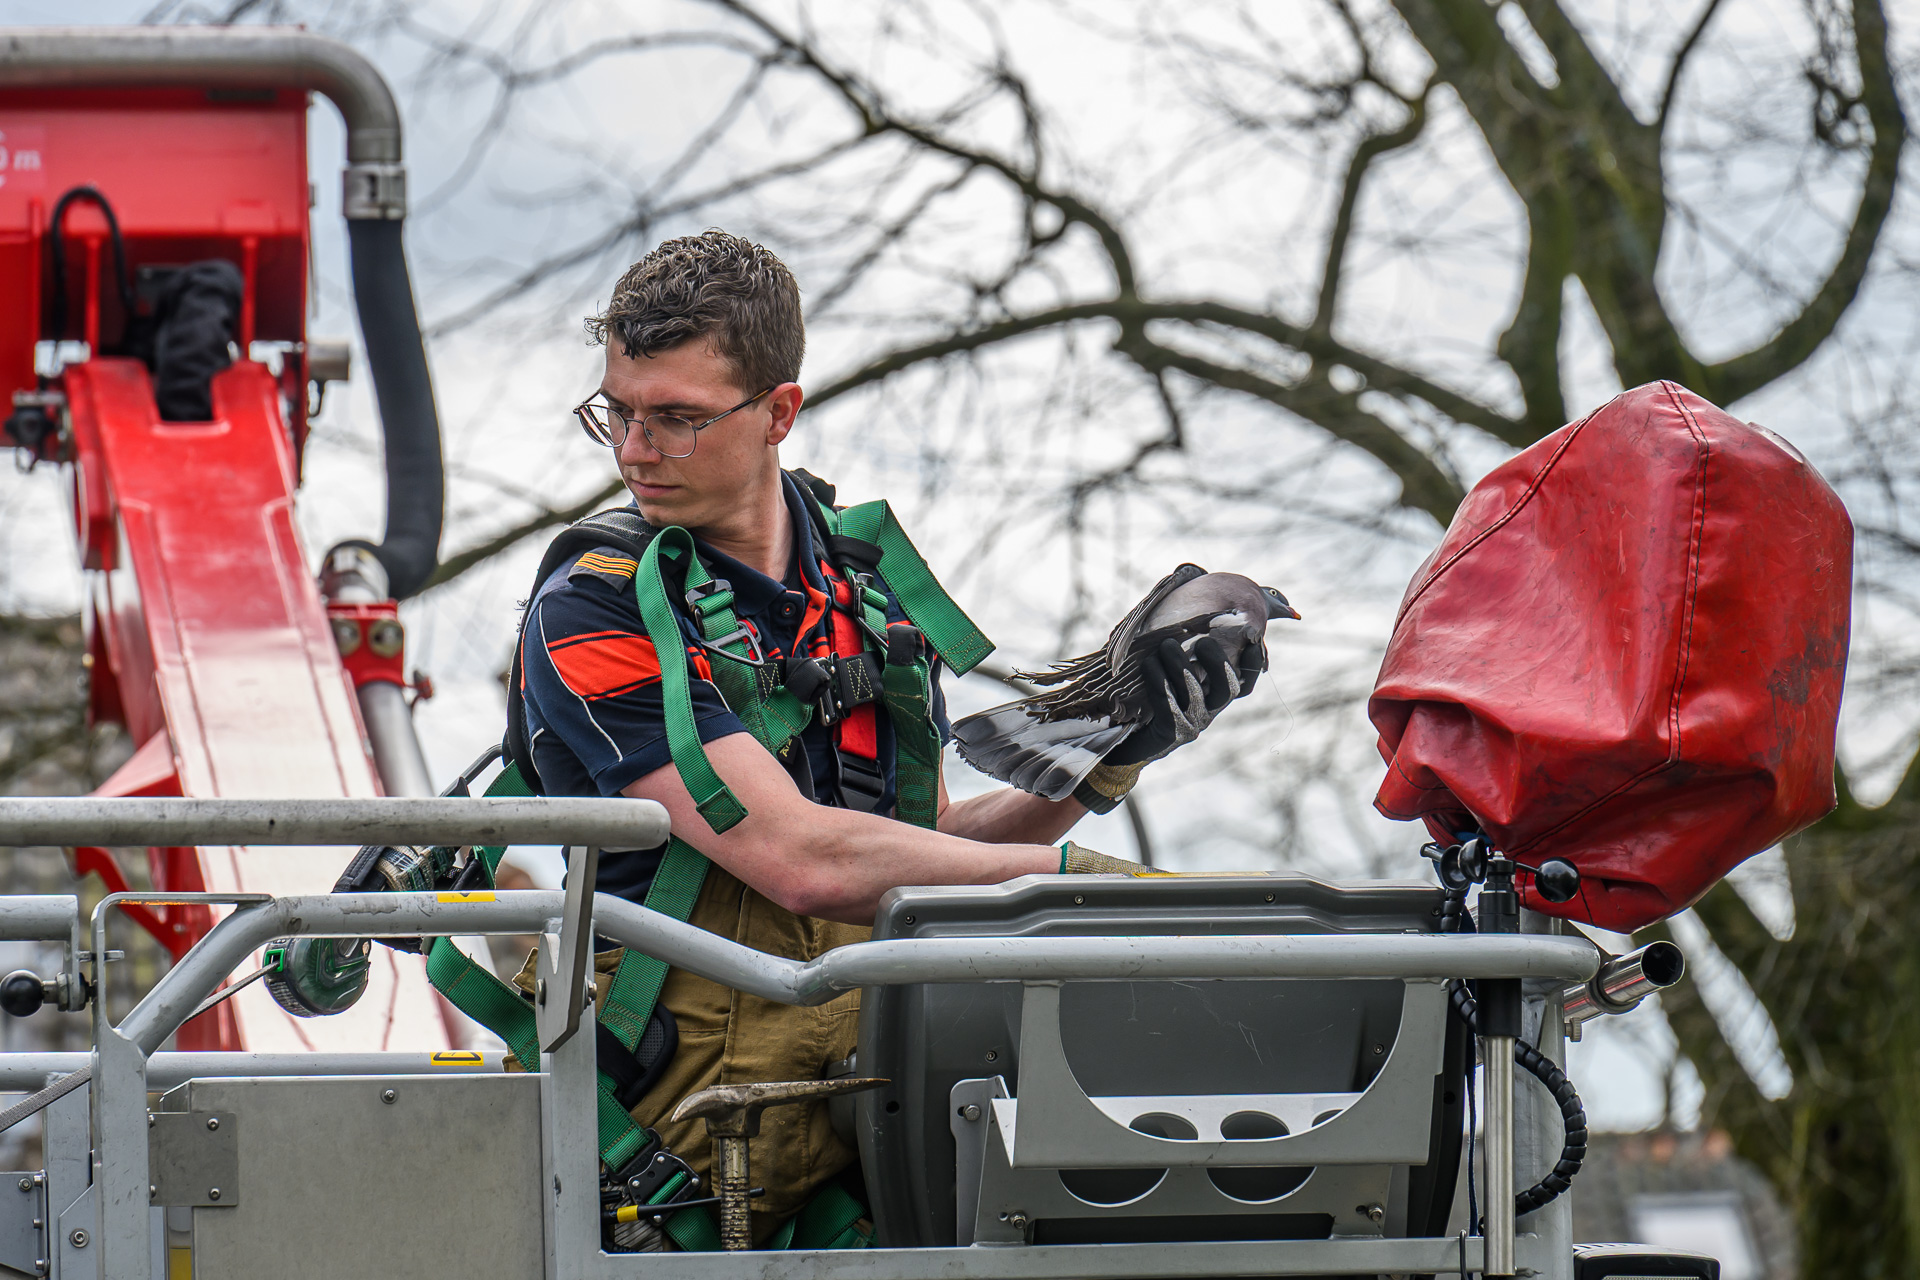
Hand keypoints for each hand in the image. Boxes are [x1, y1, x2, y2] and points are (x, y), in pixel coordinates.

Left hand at [1104, 636, 1262, 766]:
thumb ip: (1178, 647)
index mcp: (1211, 695)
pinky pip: (1170, 709)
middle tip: (1203, 640)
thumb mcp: (1163, 667)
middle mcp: (1206, 711)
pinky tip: (1150, 666)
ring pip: (1195, 696)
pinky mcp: (1169, 735)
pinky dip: (1161, 684)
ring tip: (1166, 645)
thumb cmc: (1140, 695)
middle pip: (1227, 689)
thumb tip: (1185, 615)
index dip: (1252, 663)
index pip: (1242, 683)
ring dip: (1181, 667)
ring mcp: (1190, 725)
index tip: (1252, 638)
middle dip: (1218, 662)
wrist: (1119, 737)